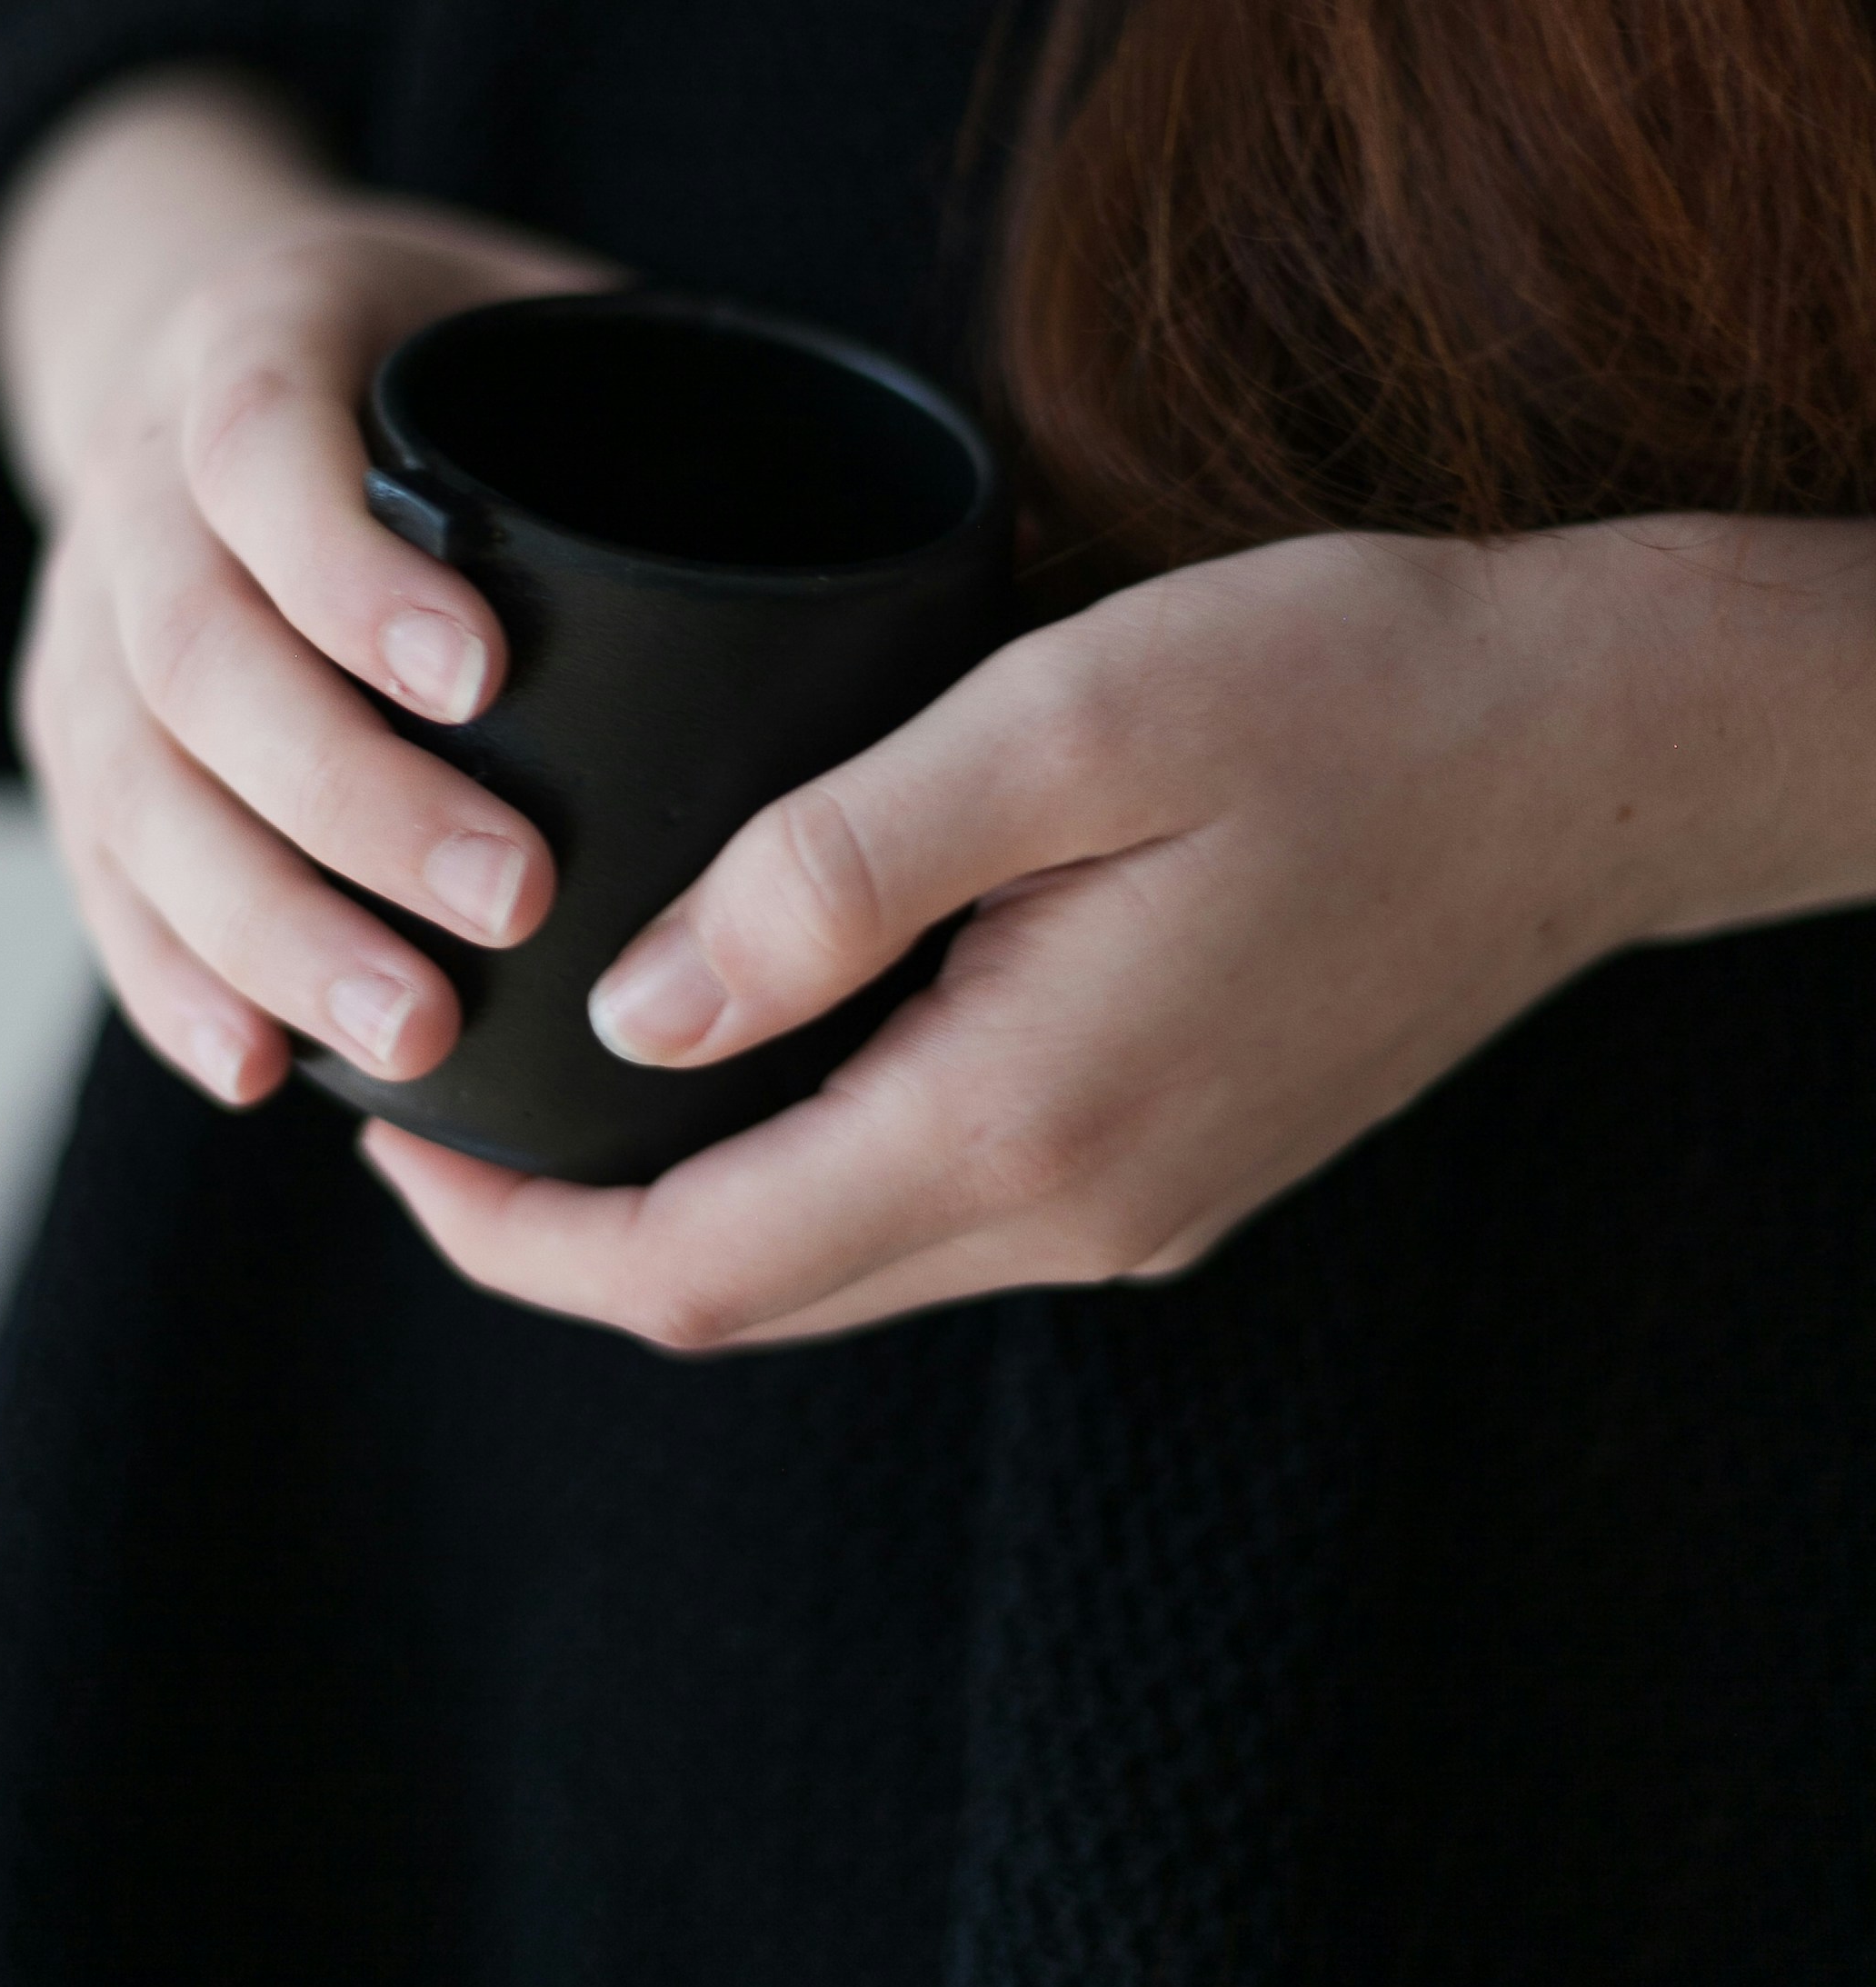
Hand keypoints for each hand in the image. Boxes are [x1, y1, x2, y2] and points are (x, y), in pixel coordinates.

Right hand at [0, 78, 613, 1103]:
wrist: (215, 349)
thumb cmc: (435, 347)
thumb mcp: (529, 299)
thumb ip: (657, 377)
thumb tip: (909, 517)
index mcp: (249, 335)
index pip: (260, 449)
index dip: (351, 573)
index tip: (483, 678)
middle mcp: (133, 476)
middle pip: (190, 651)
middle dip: (346, 794)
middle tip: (512, 900)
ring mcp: (78, 613)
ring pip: (129, 784)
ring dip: (267, 923)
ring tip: (412, 1032)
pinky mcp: (71, 733)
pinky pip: (99, 869)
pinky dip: (173, 978)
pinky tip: (263, 1069)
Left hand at [361, 515, 1875, 1344]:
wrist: (1594, 752)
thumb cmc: (1347, 689)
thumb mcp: (1068, 722)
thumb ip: (835, 867)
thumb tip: (633, 1006)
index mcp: (1023, 1124)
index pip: (691, 1270)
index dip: (506, 1235)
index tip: (392, 1134)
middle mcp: (1076, 1216)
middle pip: (748, 1297)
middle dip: (564, 1233)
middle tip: (438, 1096)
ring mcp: (1138, 1211)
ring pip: (838, 1262)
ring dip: (682, 1202)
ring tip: (561, 1069)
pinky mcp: (1177, 1165)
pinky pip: (932, 1210)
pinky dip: (803, 1161)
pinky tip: (756, 1044)